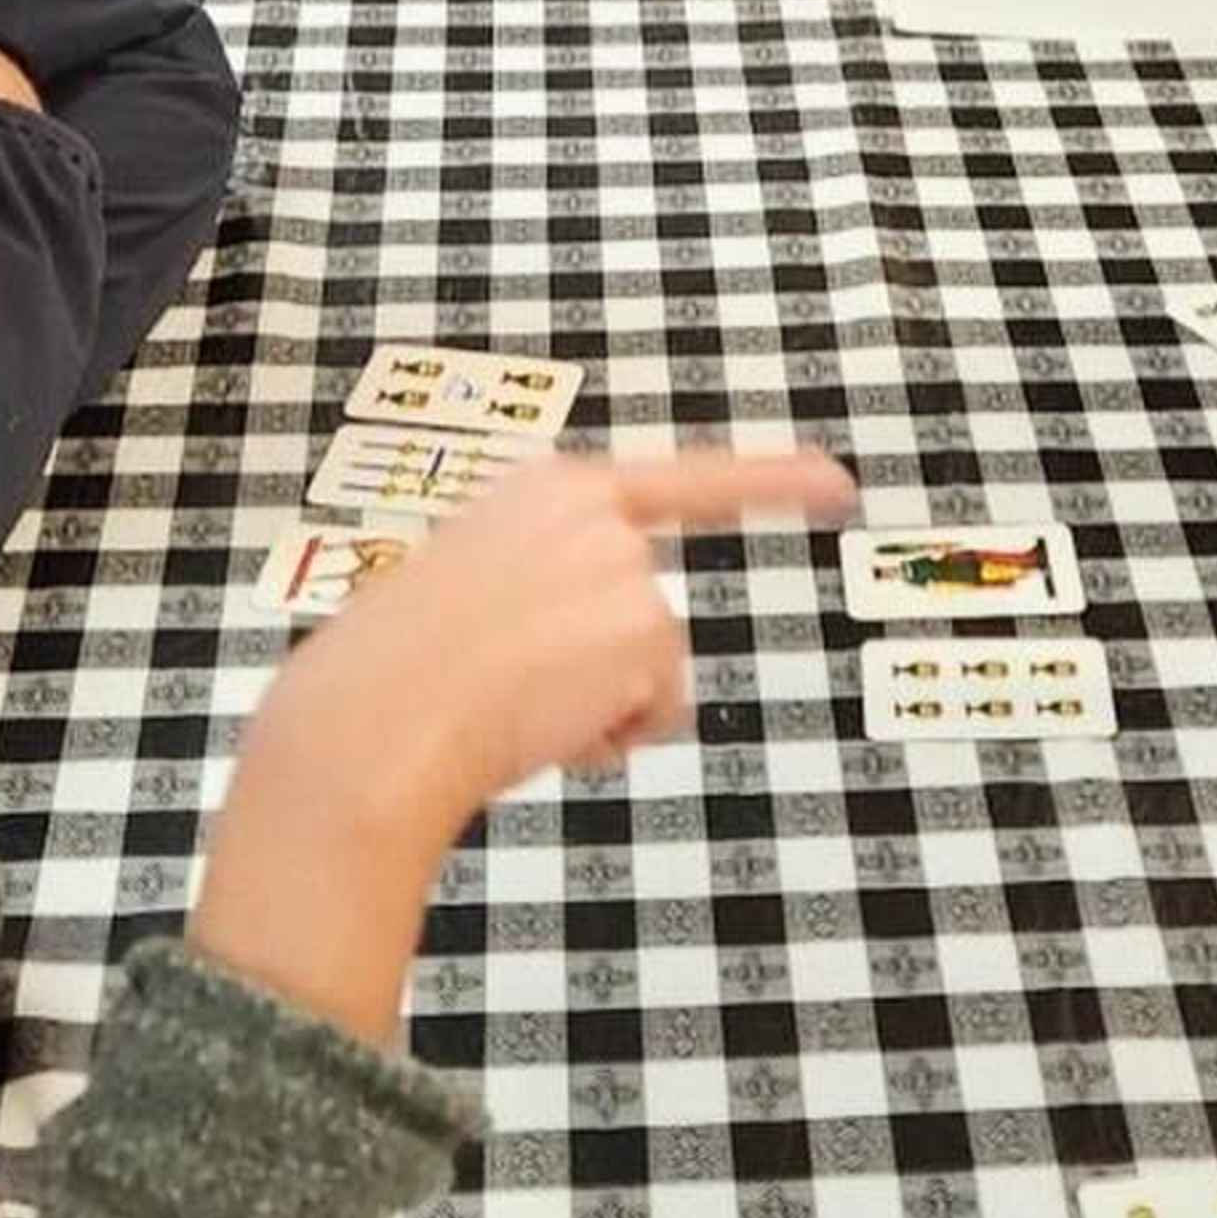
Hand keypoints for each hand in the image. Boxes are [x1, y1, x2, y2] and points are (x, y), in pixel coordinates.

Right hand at [192, 448, 858, 1047]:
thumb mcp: (465, 587)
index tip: (839, 483)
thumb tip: (597, 646)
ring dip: (600, 706)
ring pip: (649, 667)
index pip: (681, 480)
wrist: (377, 720)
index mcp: (546, 488)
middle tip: (512, 686)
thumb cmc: (394, 669)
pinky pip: (654, 712)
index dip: (769, 482)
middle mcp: (598, 515)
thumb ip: (538, 582)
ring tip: (518, 706)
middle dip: (604, 665)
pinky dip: (611, 738)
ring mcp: (627, 572)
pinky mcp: (644, 633)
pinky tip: (547, 729)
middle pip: (646, 611)